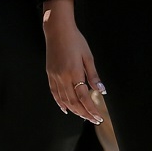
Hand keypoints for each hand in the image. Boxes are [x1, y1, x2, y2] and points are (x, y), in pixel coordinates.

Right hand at [42, 0, 105, 123]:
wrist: (57, 30)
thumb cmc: (75, 40)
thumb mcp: (88, 56)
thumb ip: (94, 76)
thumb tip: (102, 91)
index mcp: (74, 73)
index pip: (84, 97)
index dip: (91, 110)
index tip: (98, 117)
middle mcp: (63, 78)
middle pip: (74, 102)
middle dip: (85, 113)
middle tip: (94, 120)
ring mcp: (55, 77)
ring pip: (64, 100)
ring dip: (74, 110)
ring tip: (83, 116)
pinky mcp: (50, 75)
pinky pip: (54, 94)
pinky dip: (60, 103)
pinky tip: (66, 109)